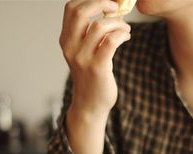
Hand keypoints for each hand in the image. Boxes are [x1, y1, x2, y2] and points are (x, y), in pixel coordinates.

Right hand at [60, 0, 130, 121]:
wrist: (90, 104)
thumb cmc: (92, 77)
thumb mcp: (84, 53)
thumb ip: (89, 34)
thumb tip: (110, 10)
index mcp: (66, 41)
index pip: (71, 9)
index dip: (90, 1)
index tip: (106, 4)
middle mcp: (71, 47)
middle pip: (81, 12)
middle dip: (102, 3)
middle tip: (116, 8)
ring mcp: (83, 58)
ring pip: (100, 26)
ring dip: (118, 23)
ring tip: (125, 29)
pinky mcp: (97, 68)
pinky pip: (111, 41)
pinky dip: (122, 34)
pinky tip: (126, 37)